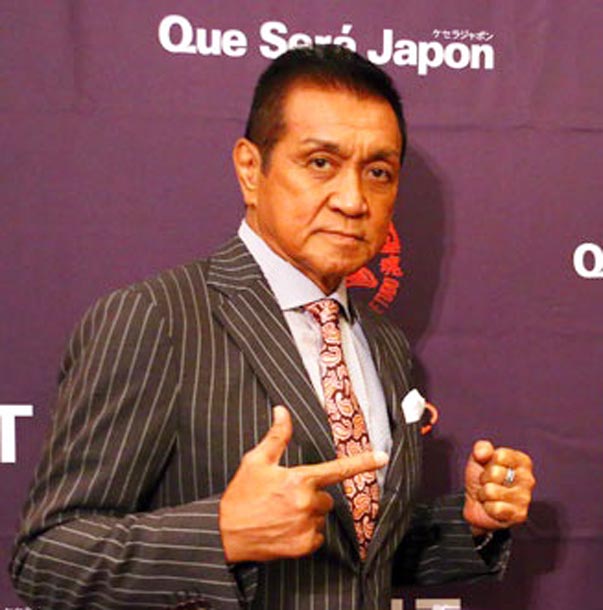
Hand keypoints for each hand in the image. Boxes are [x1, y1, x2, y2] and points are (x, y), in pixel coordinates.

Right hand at [219, 406, 388, 562]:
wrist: (225, 533)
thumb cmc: (241, 494)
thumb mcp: (256, 460)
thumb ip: (276, 436)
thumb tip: (282, 411)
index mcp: (299, 479)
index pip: (337, 469)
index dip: (363, 462)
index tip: (382, 457)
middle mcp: (306, 503)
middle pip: (326, 497)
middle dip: (311, 495)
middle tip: (286, 497)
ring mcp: (306, 526)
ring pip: (320, 516)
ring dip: (308, 514)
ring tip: (282, 514)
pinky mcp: (303, 546)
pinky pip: (316, 536)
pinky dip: (305, 533)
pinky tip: (285, 528)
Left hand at [463, 440, 535, 535]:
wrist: (476, 503)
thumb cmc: (482, 478)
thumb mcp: (478, 458)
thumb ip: (481, 448)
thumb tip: (482, 453)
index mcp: (522, 461)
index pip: (500, 455)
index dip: (488, 462)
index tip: (490, 467)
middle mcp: (528, 479)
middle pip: (495, 473)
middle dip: (484, 479)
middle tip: (488, 483)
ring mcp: (525, 498)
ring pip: (491, 491)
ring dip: (484, 494)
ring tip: (489, 495)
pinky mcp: (520, 515)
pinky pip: (495, 508)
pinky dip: (488, 507)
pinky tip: (492, 507)